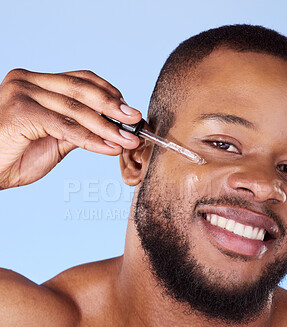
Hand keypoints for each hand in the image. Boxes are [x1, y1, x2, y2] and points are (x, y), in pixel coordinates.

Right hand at [0, 69, 141, 188]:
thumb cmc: (17, 155)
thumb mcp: (55, 139)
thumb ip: (78, 128)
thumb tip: (112, 128)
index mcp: (36, 82)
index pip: (80, 80)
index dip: (108, 93)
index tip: (129, 110)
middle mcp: (28, 81)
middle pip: (81, 90)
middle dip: (113, 107)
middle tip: (136, 121)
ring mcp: (22, 93)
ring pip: (77, 110)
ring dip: (108, 128)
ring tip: (128, 140)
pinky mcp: (21, 111)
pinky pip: (66, 127)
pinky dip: (91, 139)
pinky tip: (109, 148)